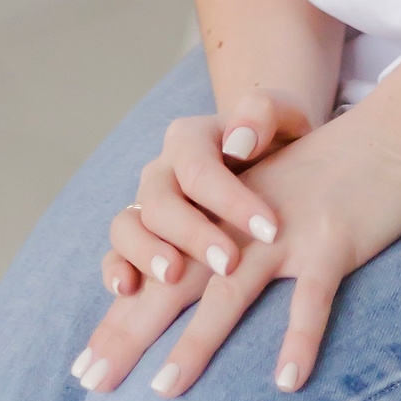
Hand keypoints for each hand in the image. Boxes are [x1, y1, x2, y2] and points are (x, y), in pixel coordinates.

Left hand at [74, 107, 400, 399]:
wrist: (393, 137)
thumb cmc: (329, 178)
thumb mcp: (269, 201)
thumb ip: (228, 241)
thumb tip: (186, 295)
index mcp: (222, 213)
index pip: (157, 266)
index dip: (120, 315)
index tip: (84, 368)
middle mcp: (243, 222)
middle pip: (177, 281)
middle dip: (131, 332)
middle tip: (92, 382)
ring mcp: (288, 229)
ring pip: (232, 288)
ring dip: (198, 341)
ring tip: (164, 390)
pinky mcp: (335, 239)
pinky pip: (313, 296)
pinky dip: (300, 339)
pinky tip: (286, 382)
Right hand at [98, 86, 312, 301]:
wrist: (264, 157)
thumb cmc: (277, 140)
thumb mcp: (285, 114)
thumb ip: (266, 111)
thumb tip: (241, 140)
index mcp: (191, 137)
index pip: (200, 168)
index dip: (231, 201)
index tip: (269, 230)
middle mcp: (161, 170)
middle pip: (160, 201)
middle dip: (193, 235)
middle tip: (230, 264)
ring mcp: (145, 205)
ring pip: (127, 226)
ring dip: (146, 253)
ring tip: (174, 276)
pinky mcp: (139, 238)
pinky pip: (115, 254)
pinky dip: (115, 270)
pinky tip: (129, 289)